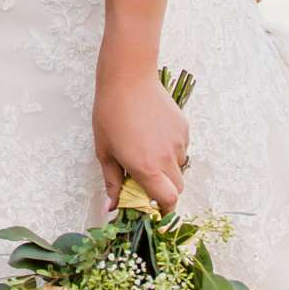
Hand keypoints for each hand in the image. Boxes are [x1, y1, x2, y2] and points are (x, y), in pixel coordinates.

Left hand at [92, 59, 189, 213]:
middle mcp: (167, 157)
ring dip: (168, 167)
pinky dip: (171, 149)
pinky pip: (182, 147)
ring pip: (179, 166)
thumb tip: (111, 207)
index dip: (164, 210)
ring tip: (147, 149)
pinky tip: (154, 133)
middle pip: (177, 188)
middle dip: (165, 190)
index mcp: (146, 167)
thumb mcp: (105, 151)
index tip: (156, 211)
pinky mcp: (184, 127)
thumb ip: (112, 182)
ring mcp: (178, 141)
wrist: (128, 78)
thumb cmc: (110, 114)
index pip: (167, 200)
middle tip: (147, 179)